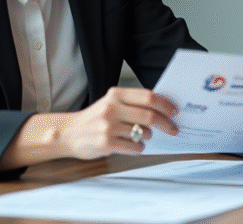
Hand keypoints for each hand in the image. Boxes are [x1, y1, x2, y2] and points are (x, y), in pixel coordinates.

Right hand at [59, 86, 179, 159]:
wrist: (68, 133)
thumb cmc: (95, 118)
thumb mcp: (111, 103)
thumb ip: (132, 103)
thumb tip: (163, 107)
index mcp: (116, 94)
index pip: (148, 97)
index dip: (165, 104)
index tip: (175, 111)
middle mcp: (112, 108)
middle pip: (149, 115)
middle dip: (166, 123)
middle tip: (173, 129)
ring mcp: (108, 126)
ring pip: (143, 132)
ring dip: (149, 136)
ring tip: (144, 136)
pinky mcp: (106, 143)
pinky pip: (134, 147)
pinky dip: (139, 147)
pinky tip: (135, 146)